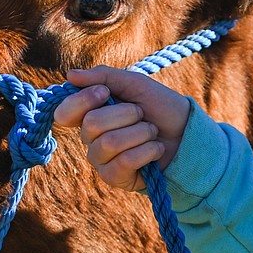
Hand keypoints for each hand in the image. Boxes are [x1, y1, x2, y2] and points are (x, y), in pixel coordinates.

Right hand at [53, 66, 190, 191]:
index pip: (64, 113)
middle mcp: (90, 138)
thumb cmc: (160, 107)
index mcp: (90, 114)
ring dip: (140, 133)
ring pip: (109, 143)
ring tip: (152, 132)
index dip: (83, 100)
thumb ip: (103, 76)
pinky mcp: (115, 178)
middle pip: (91, 124)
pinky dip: (147, 151)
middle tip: (142, 115)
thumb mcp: (134, 84)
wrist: (187, 132)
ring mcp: (101, 160)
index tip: (105, 92)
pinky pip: (124, 162)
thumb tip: (69, 75)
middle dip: (127, 114)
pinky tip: (155, 150)